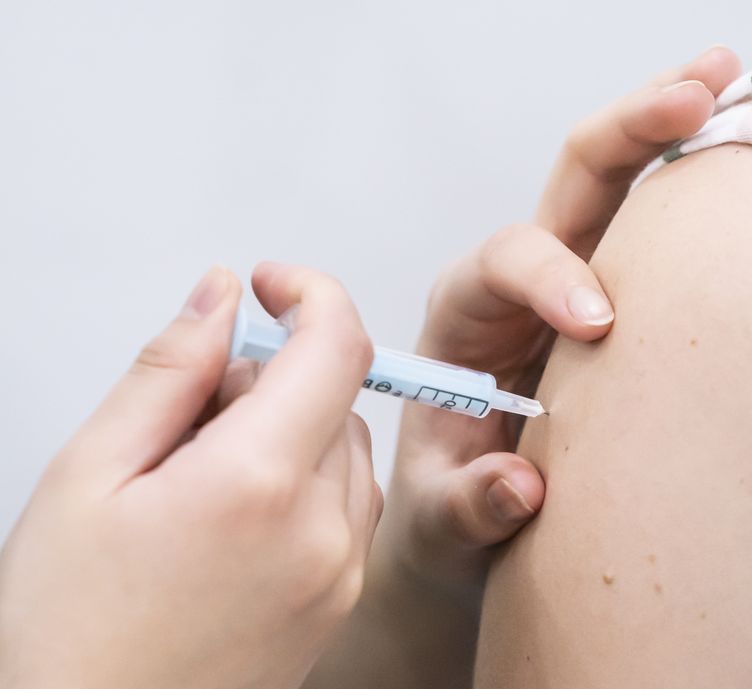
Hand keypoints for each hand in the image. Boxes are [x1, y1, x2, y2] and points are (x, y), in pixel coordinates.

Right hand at [0, 263, 382, 688]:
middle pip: (336, 398)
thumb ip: (169, 371)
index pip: (336, 347)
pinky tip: (236, 517)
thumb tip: (220, 297)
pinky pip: (349, 507)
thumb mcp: (89, 475)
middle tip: (190, 419)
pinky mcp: (338, 603)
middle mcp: (320, 531)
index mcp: (257, 484)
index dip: (311, 294)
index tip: (272, 286)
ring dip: (291, 432)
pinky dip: (306, 482)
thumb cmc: (65, 632)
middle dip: (274, 379)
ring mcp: (338, 574)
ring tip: (203, 480)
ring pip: (346, 450)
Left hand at [304, 47, 741, 688]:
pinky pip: (659, 231)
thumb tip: (521, 490)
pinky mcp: (626, 303)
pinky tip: (747, 151)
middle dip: (629, 133)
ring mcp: (579, 284)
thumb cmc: (444, 519)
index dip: (550, 277)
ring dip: (670, 128)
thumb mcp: (438, 526)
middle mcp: (522, 285)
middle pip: (572, 183)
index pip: (504, 263)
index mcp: (464, 319)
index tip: (600, 323)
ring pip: (620, 185)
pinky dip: (699, 183)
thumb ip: (464, 508)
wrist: (465, 530)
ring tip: (725, 77)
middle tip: (698, 91)